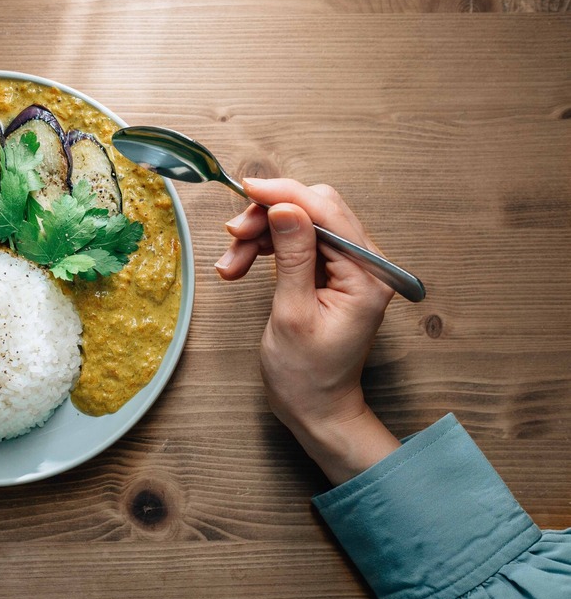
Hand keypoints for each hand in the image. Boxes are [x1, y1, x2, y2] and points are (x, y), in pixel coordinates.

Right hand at [214, 178, 399, 483]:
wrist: (314, 408)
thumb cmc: (306, 374)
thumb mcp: (292, 313)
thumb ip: (292, 256)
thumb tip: (285, 206)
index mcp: (368, 274)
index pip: (328, 212)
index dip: (286, 195)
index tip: (247, 190)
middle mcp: (365, 264)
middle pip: (314, 210)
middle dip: (268, 217)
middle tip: (232, 237)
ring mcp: (348, 267)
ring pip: (299, 223)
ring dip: (259, 236)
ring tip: (229, 265)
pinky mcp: (329, 272)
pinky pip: (295, 242)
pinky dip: (264, 248)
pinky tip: (239, 266)